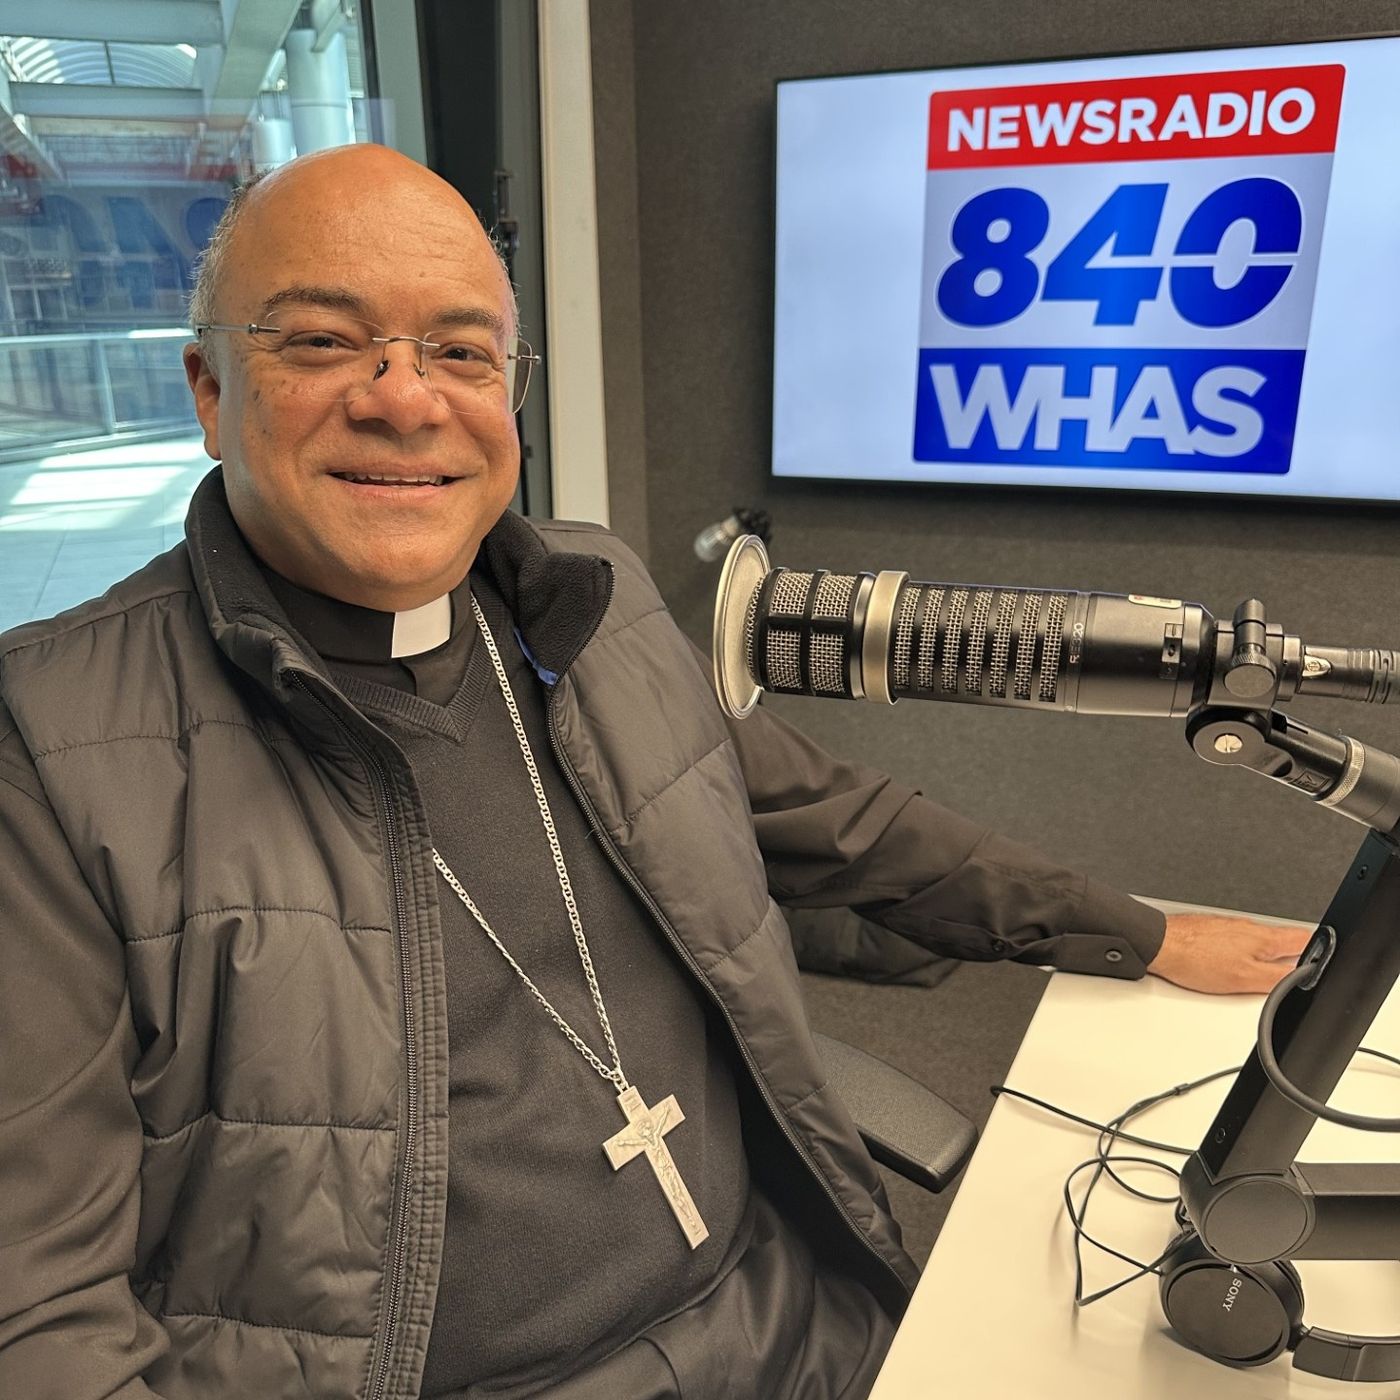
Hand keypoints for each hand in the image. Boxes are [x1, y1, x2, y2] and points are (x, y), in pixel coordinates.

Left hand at [1146, 912, 1311, 994]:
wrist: (1158, 945)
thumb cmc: (1195, 959)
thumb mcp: (1244, 979)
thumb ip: (1278, 979)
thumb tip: (1303, 978)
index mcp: (1264, 938)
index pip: (1304, 937)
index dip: (1319, 950)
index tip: (1325, 960)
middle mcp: (1249, 927)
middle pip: (1283, 941)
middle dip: (1292, 957)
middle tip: (1294, 975)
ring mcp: (1231, 927)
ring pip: (1259, 942)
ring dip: (1266, 956)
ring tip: (1262, 975)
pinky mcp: (1214, 931)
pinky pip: (1238, 942)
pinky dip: (1243, 953)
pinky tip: (1233, 966)